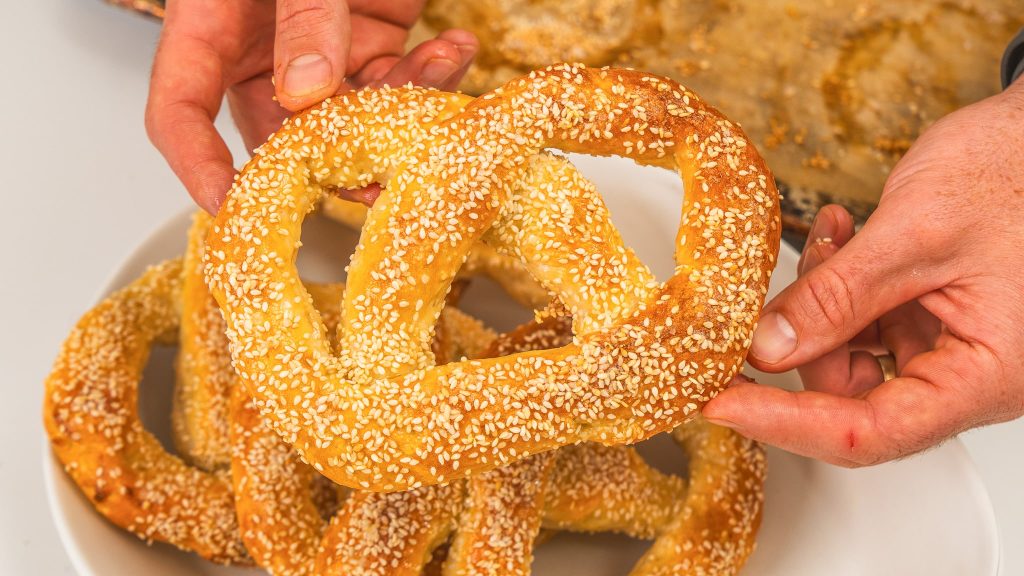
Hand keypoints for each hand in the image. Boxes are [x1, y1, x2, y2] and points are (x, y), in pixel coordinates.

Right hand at [146, 0, 477, 212]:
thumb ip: (302, 15)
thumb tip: (306, 91)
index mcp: (212, 23)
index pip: (179, 108)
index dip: (195, 161)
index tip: (225, 201)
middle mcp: (263, 47)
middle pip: (280, 132)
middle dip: (330, 160)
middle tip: (374, 177)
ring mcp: (322, 48)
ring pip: (351, 118)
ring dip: (398, 118)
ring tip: (436, 85)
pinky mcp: (375, 38)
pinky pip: (399, 80)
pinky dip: (434, 74)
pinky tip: (456, 47)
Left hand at [703, 81, 1023, 466]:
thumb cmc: (1018, 170)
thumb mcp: (916, 233)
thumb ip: (837, 298)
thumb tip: (767, 350)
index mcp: (988, 375)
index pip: (869, 432)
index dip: (785, 424)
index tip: (719, 402)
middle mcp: (970, 373)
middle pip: (853, 397)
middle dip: (802, 343)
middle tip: (760, 305)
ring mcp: (949, 345)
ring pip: (850, 356)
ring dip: (819, 304)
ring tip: (831, 242)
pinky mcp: (931, 317)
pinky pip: (864, 322)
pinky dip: (839, 285)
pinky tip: (840, 240)